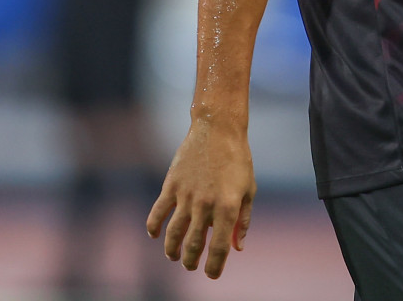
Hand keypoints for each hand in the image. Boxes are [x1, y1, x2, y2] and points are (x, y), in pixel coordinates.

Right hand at [147, 118, 256, 278]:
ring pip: (173, 234)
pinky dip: (153, 227)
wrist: (218, 128)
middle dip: (191, 261)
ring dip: (172, 250)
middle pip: (194, 244)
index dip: (215, 266)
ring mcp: (186, 195)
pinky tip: (155, 235)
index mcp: (228, 207)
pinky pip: (158, 212)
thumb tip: (238, 248)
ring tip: (174, 256)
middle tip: (190, 265)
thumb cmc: (238, 159)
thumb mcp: (249, 189)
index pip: (219, 248)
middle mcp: (206, 205)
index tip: (212, 275)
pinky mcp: (171, 185)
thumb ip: (243, 221)